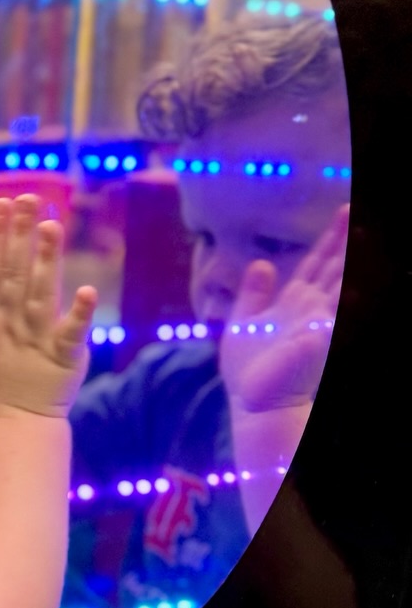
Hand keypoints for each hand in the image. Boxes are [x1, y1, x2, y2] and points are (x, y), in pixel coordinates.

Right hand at [0, 195, 95, 417]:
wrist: (14, 422)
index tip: (1, 202)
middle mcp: (13, 322)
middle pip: (16, 272)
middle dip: (20, 235)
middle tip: (27, 198)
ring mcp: (36, 338)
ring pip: (40, 293)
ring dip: (45, 260)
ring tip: (52, 226)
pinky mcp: (62, 357)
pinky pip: (70, 333)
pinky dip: (78, 314)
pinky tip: (86, 291)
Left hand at [220, 207, 345, 413]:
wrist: (251, 400)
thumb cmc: (248, 367)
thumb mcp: (244, 320)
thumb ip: (254, 293)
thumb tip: (263, 263)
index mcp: (296, 301)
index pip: (318, 262)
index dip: (331, 237)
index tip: (344, 210)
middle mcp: (312, 308)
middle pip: (335, 266)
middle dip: (347, 238)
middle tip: (355, 207)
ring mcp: (316, 323)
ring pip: (340, 284)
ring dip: (351, 261)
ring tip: (362, 230)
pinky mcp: (314, 341)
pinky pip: (333, 316)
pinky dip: (343, 300)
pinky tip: (352, 287)